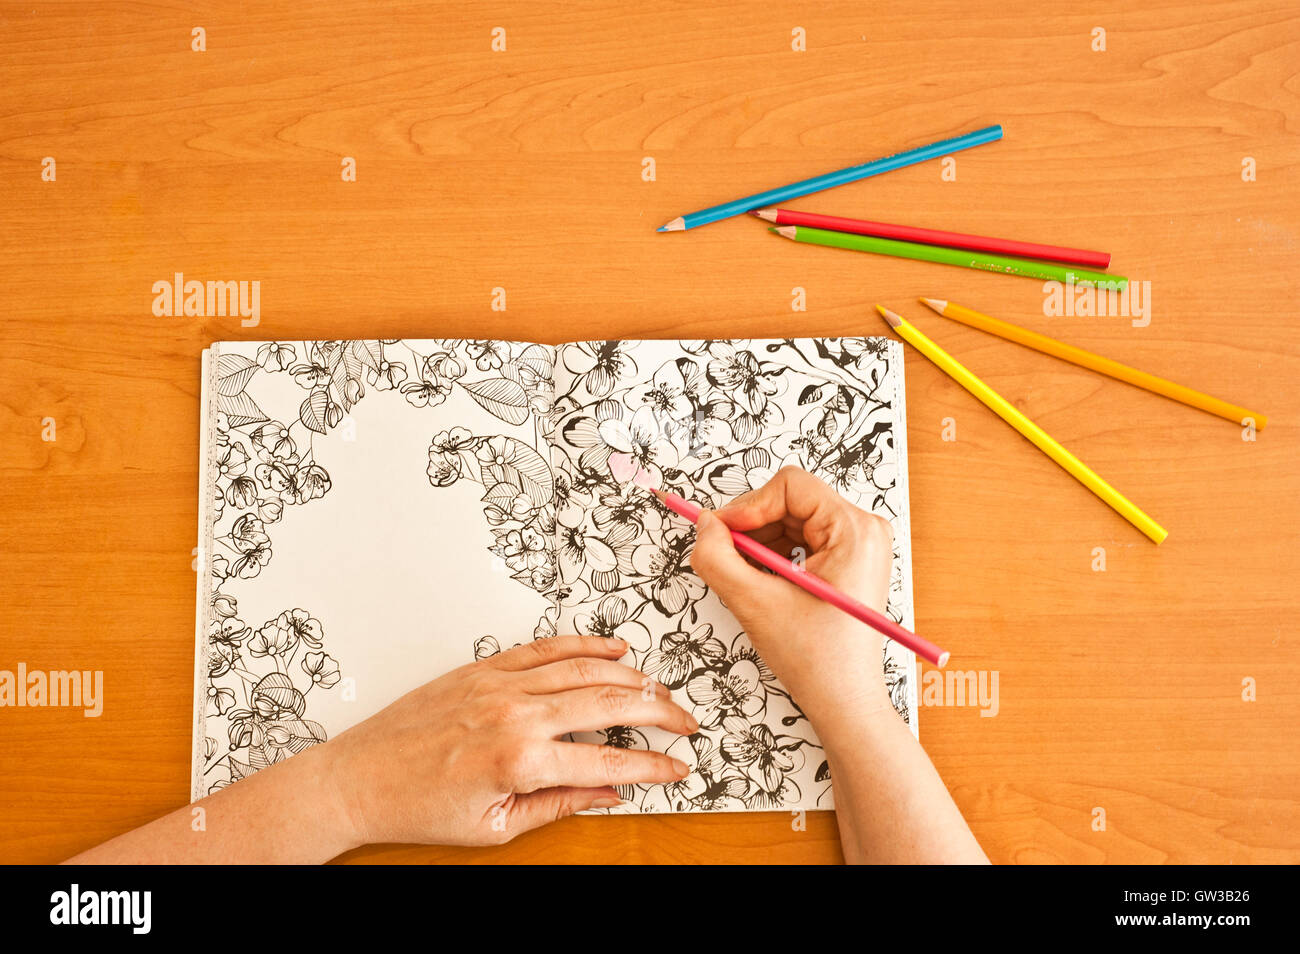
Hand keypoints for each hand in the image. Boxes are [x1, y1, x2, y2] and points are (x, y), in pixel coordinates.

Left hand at [323, 635, 696, 846]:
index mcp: (520, 761)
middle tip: (685, 722)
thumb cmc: (418, 807)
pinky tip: (613, 651)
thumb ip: (559, 805)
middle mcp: (515, 714)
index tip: (678, 766)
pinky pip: (546, 649)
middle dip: (658, 712)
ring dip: (631, 678)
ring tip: (659, 690)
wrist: (359, 779)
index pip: (608, 761)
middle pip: (609, 703)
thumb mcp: (496, 826)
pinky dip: (585, 646)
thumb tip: (608, 793)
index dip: (652, 764)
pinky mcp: (484, 667)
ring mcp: (500, 684)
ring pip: (585, 669)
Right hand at [688, 466, 895, 732]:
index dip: (748, 505)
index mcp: (855, 531)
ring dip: (760, 542)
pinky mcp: (849, 561)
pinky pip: (801, 539)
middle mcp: (864, 530)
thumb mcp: (755, 603)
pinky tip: (762, 582)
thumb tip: (704, 525)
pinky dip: (773, 555)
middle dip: (752, 527)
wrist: (844, 701)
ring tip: (746, 577)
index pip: (790, 486)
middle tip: (725, 557)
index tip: (720, 532)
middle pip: (790, 500)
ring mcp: (859, 545)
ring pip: (792, 519)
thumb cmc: (817, 659)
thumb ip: (717, 558)